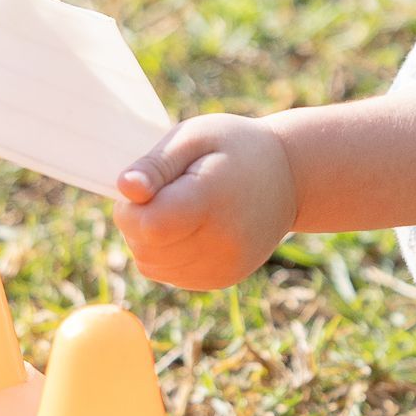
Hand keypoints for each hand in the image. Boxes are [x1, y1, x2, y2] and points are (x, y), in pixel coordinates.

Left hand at [113, 115, 298, 290]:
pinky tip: (190, 228)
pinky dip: (167, 254)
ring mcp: (224, 266)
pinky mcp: (223, 279)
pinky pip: (169, 274)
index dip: (131, 208)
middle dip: (138, 222)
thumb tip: (125, 189)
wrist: (290, 178)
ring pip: (150, 265)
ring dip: (150, 240)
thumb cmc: (235, 148)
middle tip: (165, 192)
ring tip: (179, 209)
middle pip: (144, 248)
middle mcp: (221, 242)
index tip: (148, 186)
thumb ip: (156, 164)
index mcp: (211, 200)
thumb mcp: (194, 136)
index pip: (147, 225)